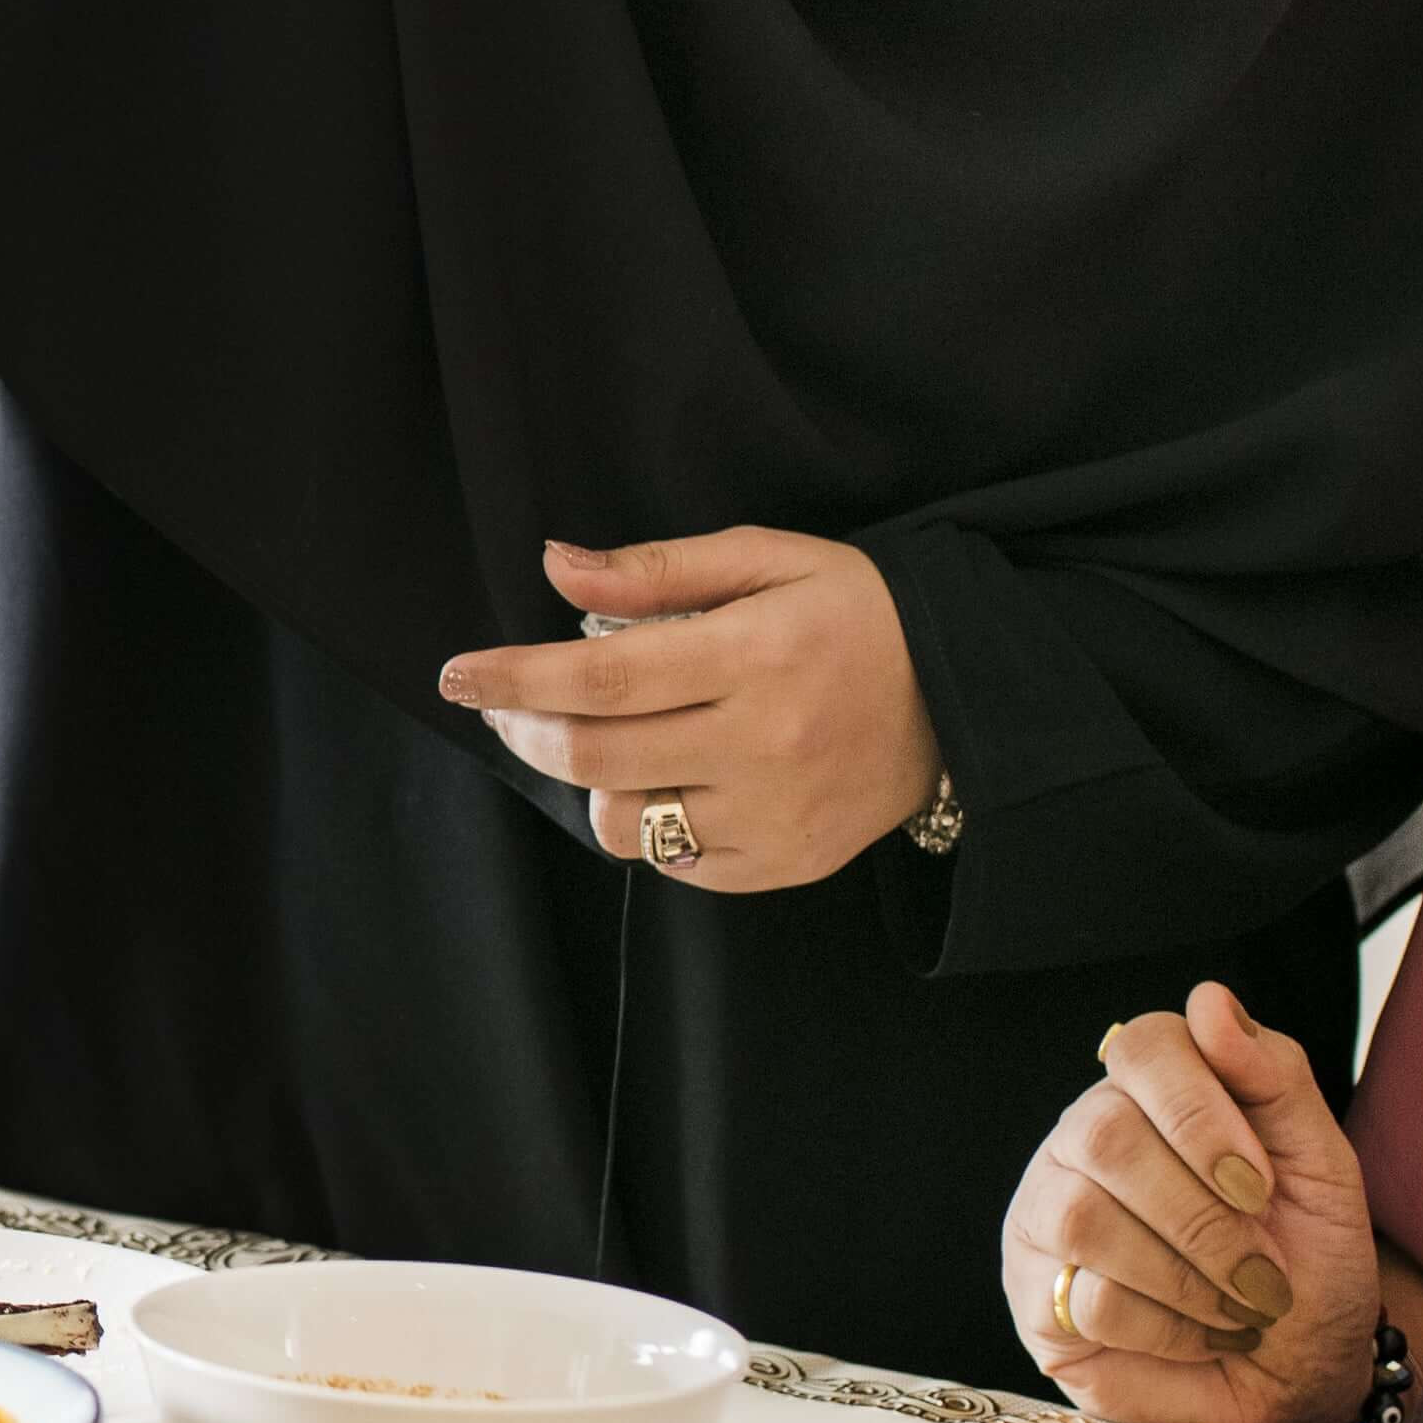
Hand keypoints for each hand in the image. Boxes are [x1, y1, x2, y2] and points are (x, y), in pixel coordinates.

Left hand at [436, 530, 934, 888]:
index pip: (601, 679)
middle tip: (503, 705)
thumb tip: (556, 566)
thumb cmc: (855, 613)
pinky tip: (668, 776)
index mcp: (753, 656)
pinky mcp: (783, 863)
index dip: (515, 679)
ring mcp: (772, 814)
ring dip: (587, 779)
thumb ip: (656, 569)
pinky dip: (648, 822)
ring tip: (602, 738)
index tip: (458, 674)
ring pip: (626, 822)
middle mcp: (761, 744)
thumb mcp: (767, 560)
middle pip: (596, 754)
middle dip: (525, 730)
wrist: (964, 696)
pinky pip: (675, 862)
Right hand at [1003, 981, 1385, 1422]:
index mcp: (1154, 1095)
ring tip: (1238, 1307)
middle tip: (1262, 1271)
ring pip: (1086, 1217)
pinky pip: (1086, 1298)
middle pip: (1105, 1133)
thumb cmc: (1310, 1265)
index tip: (1258, 1184)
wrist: (1301, 1375)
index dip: (1199, 1111)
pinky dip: (1167, 1329)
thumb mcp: (1321, 1166)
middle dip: (1201, 1214)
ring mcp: (1047, 1217)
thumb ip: (1274, 1077)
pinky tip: (1198, 1337)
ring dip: (1187, 1276)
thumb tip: (1209, 1000)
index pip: (1144, 1047)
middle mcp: (1085, 1141)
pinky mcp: (1036, 1297)